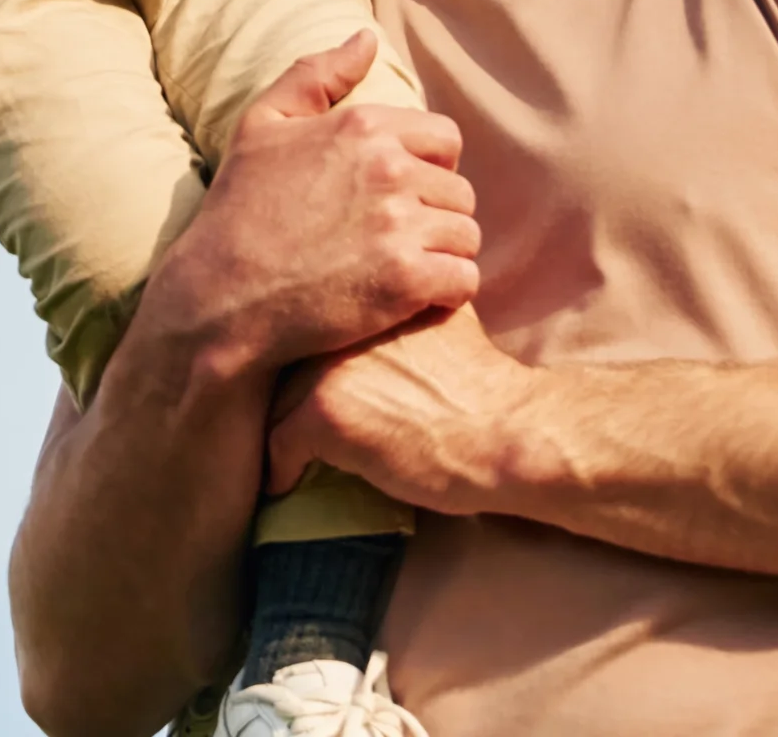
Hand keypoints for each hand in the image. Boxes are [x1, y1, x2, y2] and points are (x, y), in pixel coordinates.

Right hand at [148, 32, 480, 384]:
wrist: (217, 296)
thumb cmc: (238, 209)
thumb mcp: (262, 123)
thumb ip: (317, 72)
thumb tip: (368, 37)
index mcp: (364, 125)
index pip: (445, 139)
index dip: (429, 168)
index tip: (400, 196)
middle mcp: (390, 168)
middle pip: (459, 190)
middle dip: (436, 214)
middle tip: (401, 239)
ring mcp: (400, 225)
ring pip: (466, 235)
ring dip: (444, 254)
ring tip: (407, 268)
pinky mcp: (406, 281)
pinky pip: (464, 279)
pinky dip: (447, 292)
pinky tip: (415, 299)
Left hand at [266, 303, 529, 513]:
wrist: (501, 430)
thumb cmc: (482, 384)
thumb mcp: (443, 317)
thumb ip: (406, 308)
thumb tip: (394, 308)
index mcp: (369, 296)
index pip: (312, 321)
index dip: (309, 354)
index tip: (309, 384)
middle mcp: (341, 322)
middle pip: (288, 359)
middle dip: (289, 389)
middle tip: (293, 421)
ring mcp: (327, 365)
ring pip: (277, 400)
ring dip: (282, 428)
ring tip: (286, 453)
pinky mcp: (322, 413)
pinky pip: (278, 445)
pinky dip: (280, 470)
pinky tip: (287, 482)